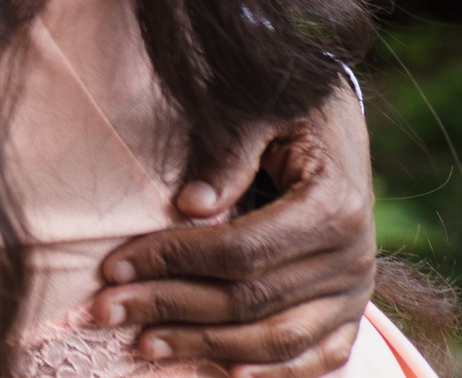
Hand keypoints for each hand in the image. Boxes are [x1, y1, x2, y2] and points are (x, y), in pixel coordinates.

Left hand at [88, 83, 374, 377]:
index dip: (175, 261)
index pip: (242, 250)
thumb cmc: (288, 110)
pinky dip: (274, 373)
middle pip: (251, 299)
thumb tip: (190, 206)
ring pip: (278, 337)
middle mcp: (352, 259)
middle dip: (172, 306)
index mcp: (332, 207)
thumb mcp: (260, 111)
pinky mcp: (349, 312)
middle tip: (106, 310)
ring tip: (143, 344)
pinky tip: (222, 373)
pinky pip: (318, 356)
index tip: (113, 264)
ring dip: (206, 345)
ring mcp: (354, 292)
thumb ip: (229, 152)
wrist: (339, 123)